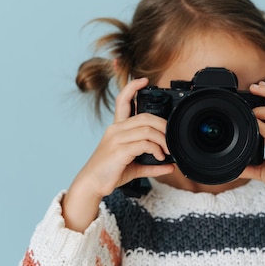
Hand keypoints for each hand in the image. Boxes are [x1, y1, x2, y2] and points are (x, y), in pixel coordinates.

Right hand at [63, 78, 174, 230]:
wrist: (92, 185)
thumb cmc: (110, 173)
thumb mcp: (134, 166)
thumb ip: (151, 164)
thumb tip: (170, 166)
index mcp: (117, 128)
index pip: (122, 100)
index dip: (132, 87)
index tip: (144, 80)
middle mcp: (116, 129)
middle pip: (145, 116)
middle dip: (163, 125)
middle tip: (172, 138)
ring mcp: (116, 138)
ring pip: (147, 129)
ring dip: (162, 139)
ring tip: (166, 151)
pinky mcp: (119, 149)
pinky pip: (144, 142)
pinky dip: (156, 149)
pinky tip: (159, 157)